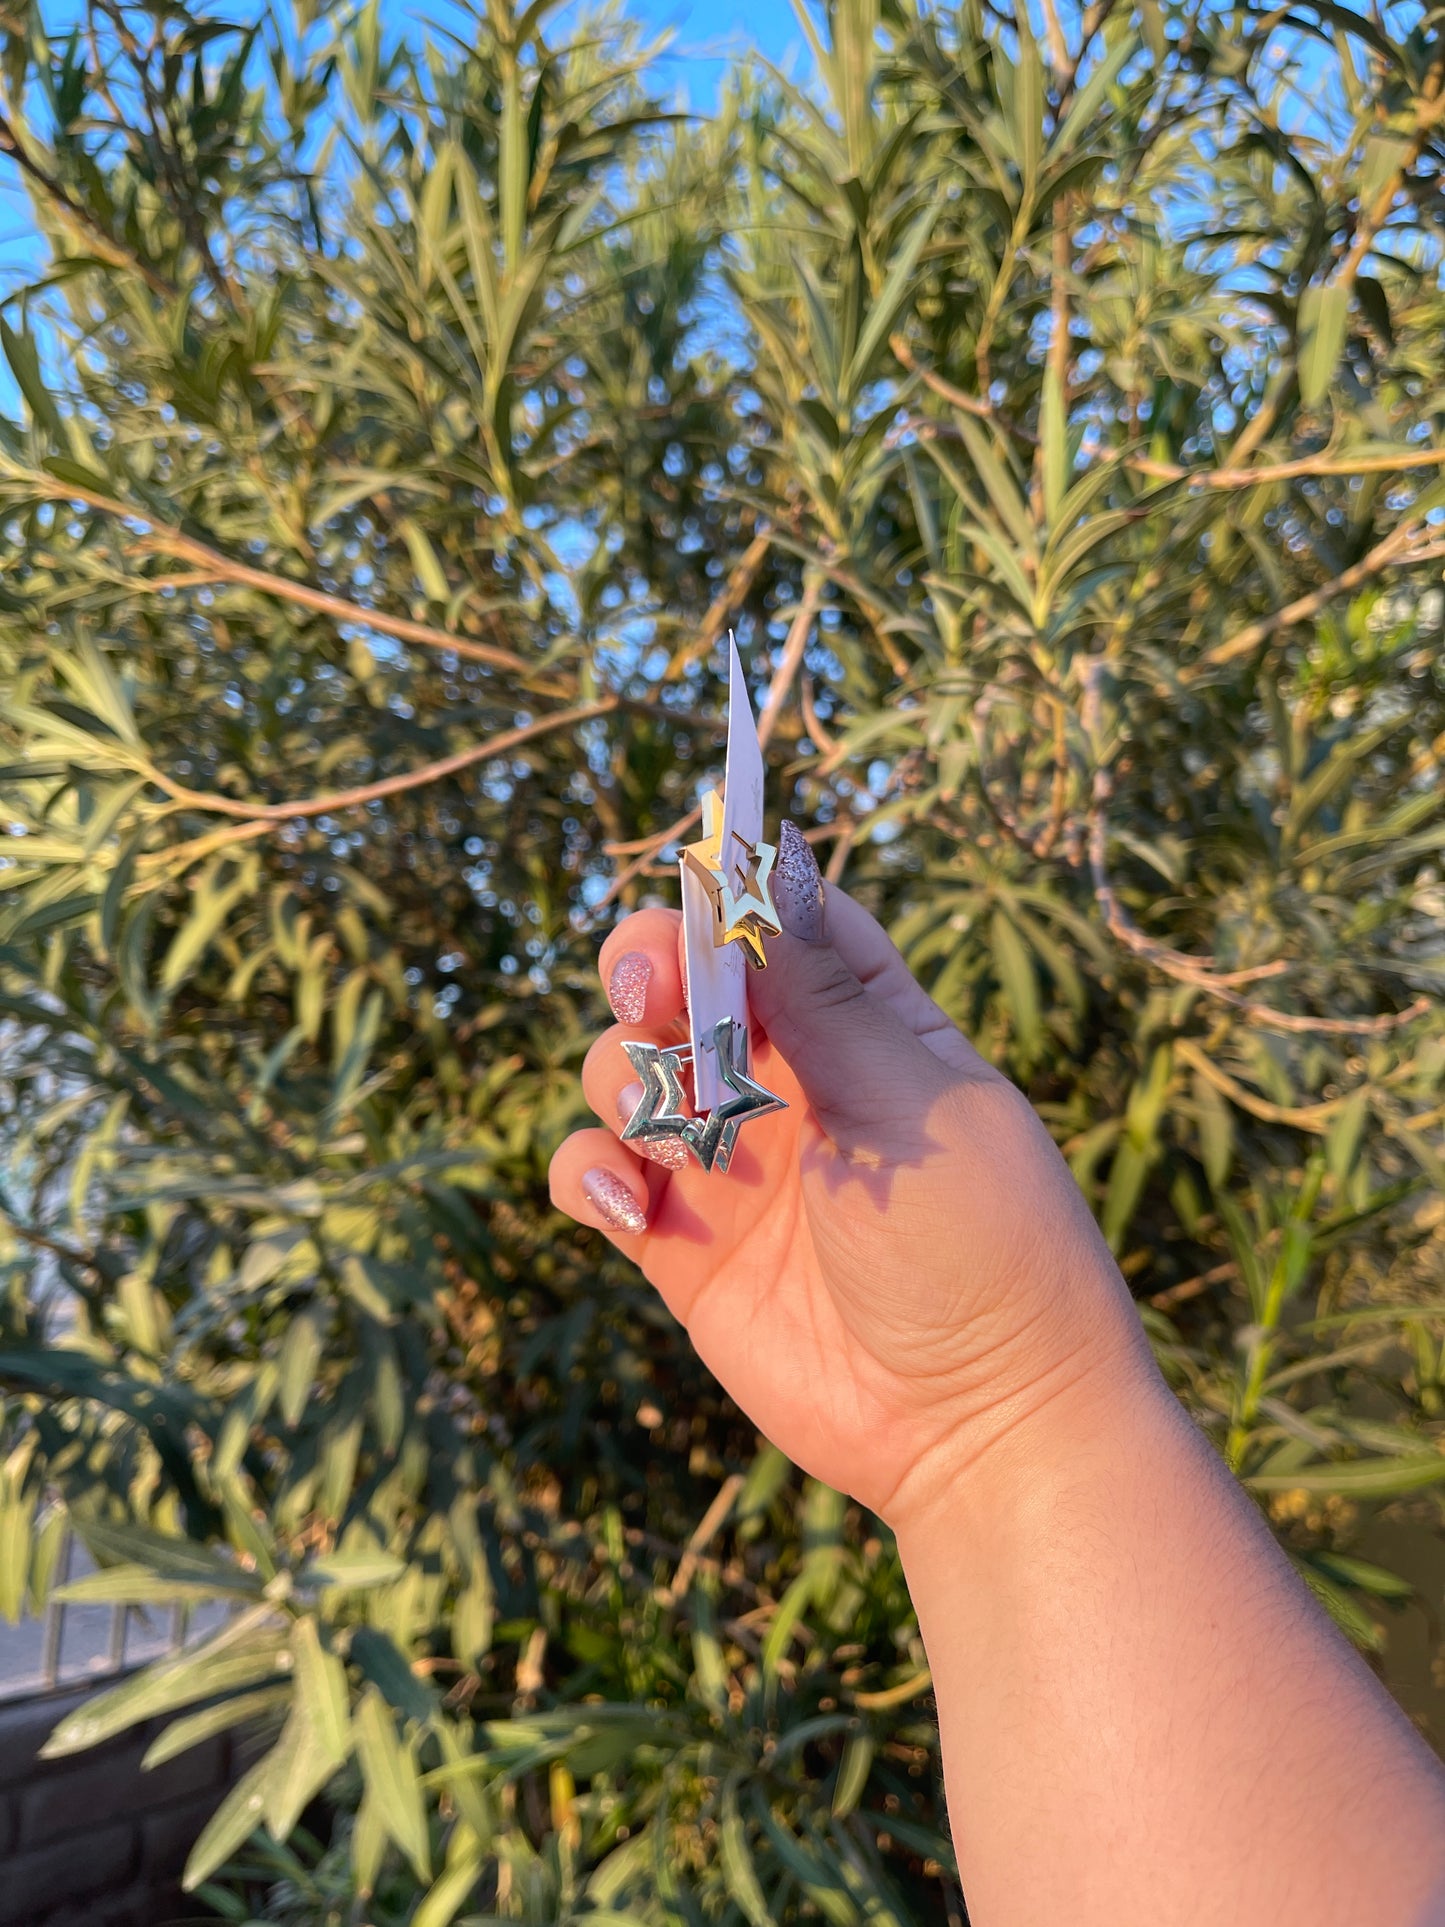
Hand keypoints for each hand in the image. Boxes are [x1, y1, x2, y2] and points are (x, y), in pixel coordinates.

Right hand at [549, 827, 1151, 1526]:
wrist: (978, 1427)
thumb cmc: (983, 1250)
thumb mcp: (907, 1105)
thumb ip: (821, 1001)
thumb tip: (764, 871)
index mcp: (870, 1030)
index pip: (785, 928)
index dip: (733, 898)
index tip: (696, 885)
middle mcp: (791, 1085)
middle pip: (686, 986)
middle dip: (650, 971)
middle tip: (648, 992)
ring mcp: (731, 1164)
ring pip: (627, 1072)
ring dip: (622, 1077)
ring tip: (668, 1130)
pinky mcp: (681, 1245)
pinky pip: (598, 1177)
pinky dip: (589, 1171)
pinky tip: (629, 1200)